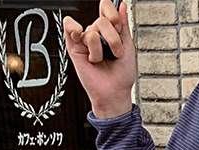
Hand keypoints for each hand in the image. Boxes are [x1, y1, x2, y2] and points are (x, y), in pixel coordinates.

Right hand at [63, 0, 135, 118]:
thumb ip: (124, 25)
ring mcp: (85, 40)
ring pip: (92, 30)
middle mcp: (96, 34)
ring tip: (102, 59)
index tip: (119, 27)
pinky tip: (81, 41)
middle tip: (115, 52)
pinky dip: (75, 31)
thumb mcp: (128, 47)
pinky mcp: (74, 47)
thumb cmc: (122, 76)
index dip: (113, 14)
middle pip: (102, 20)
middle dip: (113, 39)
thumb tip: (121, 5)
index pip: (106, 8)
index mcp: (109, 31)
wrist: (114, 93)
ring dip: (101, 49)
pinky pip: (70, 27)